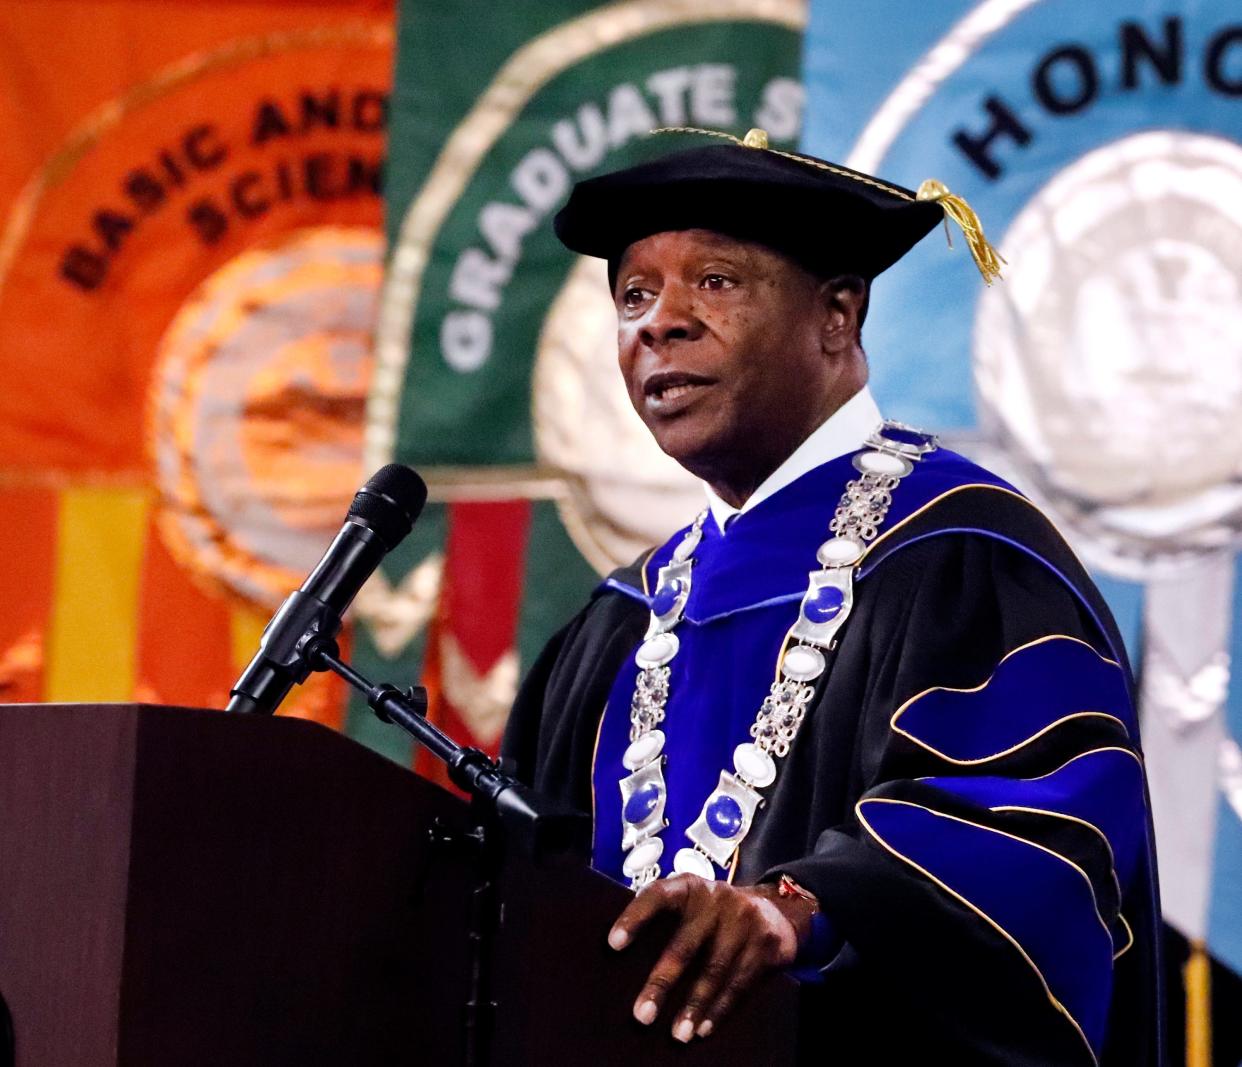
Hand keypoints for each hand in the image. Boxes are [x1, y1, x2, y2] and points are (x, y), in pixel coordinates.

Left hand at [607, 875, 817, 1042]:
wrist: (774, 910)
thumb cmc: (715, 914)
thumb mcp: (692, 905)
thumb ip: (667, 920)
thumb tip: (624, 959)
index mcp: (689, 887)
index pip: (657, 895)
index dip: (635, 917)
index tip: (613, 944)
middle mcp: (716, 899)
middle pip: (685, 944)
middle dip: (662, 982)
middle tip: (642, 1015)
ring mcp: (743, 920)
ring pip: (714, 970)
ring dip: (694, 1006)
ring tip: (677, 1033)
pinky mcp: (764, 943)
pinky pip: (739, 982)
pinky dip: (720, 1009)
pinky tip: (703, 1027)